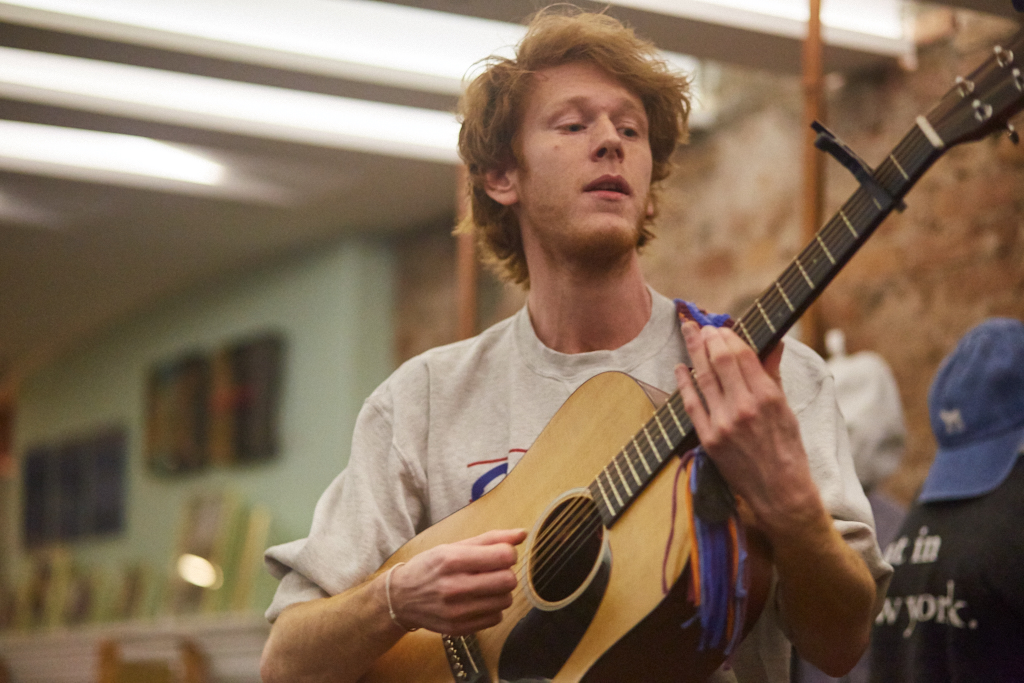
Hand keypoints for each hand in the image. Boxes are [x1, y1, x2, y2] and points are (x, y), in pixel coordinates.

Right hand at [387, 528, 526, 634]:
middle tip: (494, 572)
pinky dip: (493, 608)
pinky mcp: (459, 629)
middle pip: (508, 581)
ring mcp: (456, 611)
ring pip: (505, 601)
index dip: (507, 553)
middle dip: (506, 573)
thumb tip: (522, 534)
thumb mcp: (454, 546)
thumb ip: (490, 539)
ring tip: (485, 586)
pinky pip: (496, 618)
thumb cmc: (430, 567)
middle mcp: (454, 587)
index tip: (499, 555)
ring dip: (501, 592)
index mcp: (452, 560)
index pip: (503, 556)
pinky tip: (479, 601)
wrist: (401, 598)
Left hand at [674, 322, 817, 532]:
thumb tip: (774, 344)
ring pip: (704, 378)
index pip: (743, 356)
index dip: (729, 336)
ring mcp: (724, 424)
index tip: (721, 326)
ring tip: (688, 333)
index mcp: (768, 398)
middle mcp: (745, 408)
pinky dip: (684, 383)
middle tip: (701, 325)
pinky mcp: (709, 439)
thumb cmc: (788, 450)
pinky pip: (691, 405)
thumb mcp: (787, 410)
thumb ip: (773, 375)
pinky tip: (680, 367)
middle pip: (720, 361)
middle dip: (709, 338)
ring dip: (694, 352)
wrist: (780, 492)